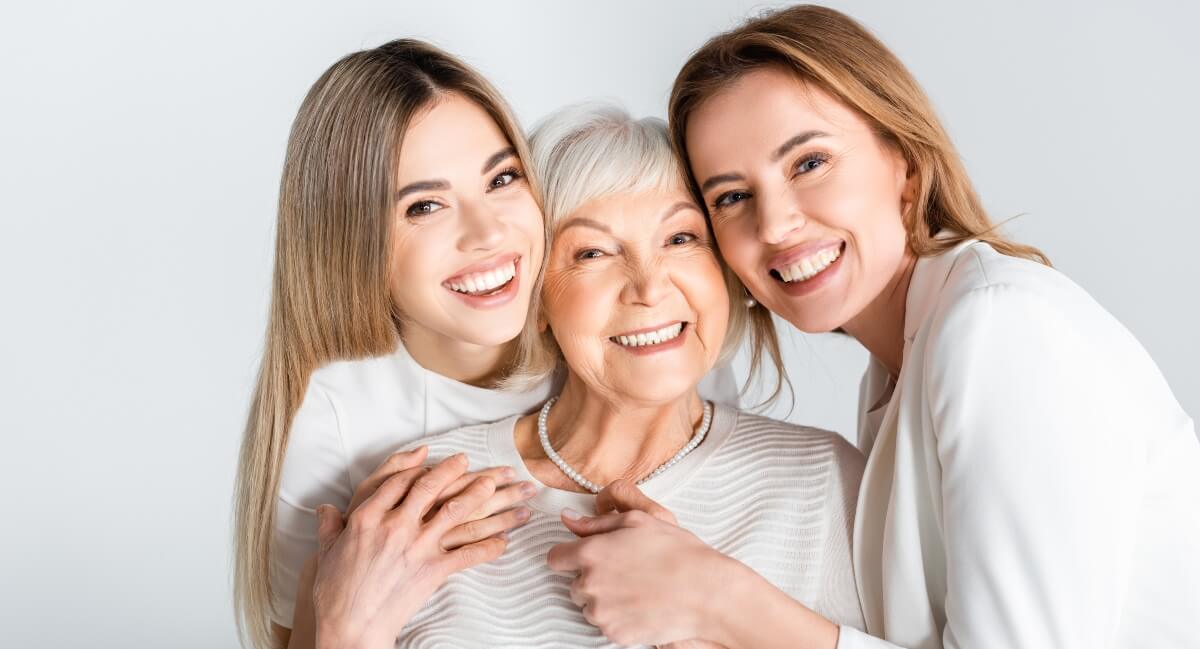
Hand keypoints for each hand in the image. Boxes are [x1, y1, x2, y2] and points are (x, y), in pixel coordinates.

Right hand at [310, 448, 512, 648]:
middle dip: (451, 470)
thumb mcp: (326, 550)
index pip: (397, 481)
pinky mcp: (433, 570)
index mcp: (367, 517)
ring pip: (454, 511)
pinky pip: (468, 554)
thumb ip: (329, 524)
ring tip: (492, 483)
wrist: (350, 626)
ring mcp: (417, 546)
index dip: (415, 468)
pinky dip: (489, 547)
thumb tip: (326, 508)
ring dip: (477, 495)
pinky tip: (503, 540)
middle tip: (464, 459)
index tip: (428, 462)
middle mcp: (395, 525)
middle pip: (429, 487)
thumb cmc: (334, 592)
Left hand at [545, 479, 730, 647]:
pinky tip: (641, 604)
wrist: (705, 592)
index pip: (555, 558)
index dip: (570, 555)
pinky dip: (618, 617)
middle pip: (573, 584)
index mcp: (591, 553)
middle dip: (592, 577)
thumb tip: (567, 519)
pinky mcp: (614, 633)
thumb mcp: (637, 521)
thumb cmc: (676, 552)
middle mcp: (590, 584)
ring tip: (636, 588)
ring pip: (589, 605)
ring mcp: (601, 612)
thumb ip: (595, 522)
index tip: (586, 556)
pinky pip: (606, 624)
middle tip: (624, 570)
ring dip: (604, 599)